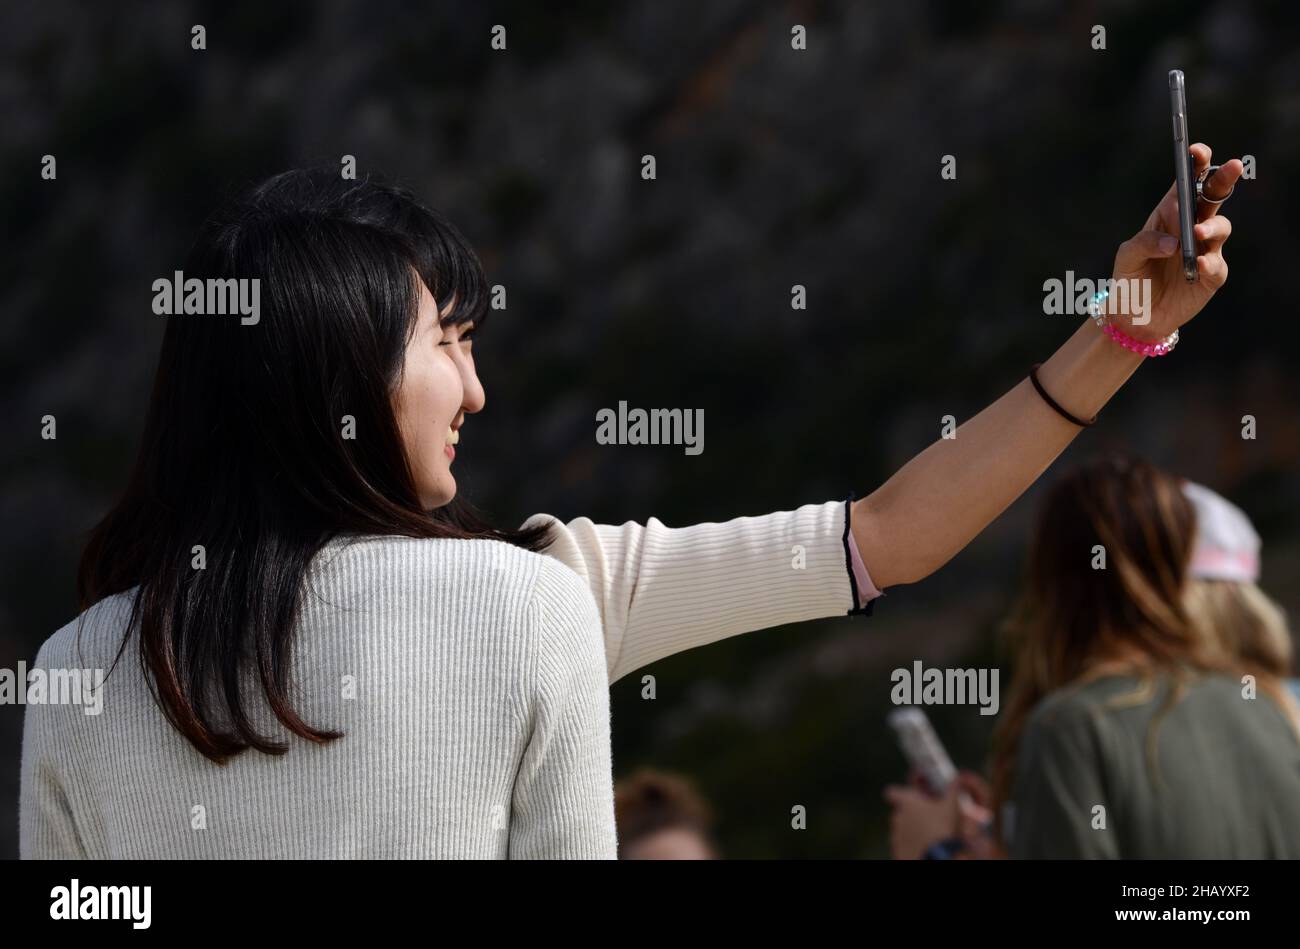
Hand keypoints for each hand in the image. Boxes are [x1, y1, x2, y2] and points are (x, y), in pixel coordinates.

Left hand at [883, 770, 994, 859]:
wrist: (937, 857)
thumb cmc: (944, 828)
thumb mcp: (952, 806)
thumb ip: (954, 789)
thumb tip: (959, 777)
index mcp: (907, 802)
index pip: (892, 792)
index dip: (899, 793)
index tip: (909, 797)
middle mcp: (897, 817)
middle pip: (901, 812)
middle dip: (912, 815)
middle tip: (929, 819)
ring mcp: (896, 835)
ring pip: (902, 829)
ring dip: (912, 831)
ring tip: (931, 837)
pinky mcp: (897, 851)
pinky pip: (903, 845)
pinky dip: (912, 846)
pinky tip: (926, 848)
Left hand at [1110, 142, 1239, 341]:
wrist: (1132, 317)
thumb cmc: (1129, 280)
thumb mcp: (1126, 258)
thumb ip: (1143, 244)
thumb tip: (1172, 242)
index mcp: (1170, 215)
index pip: (1187, 183)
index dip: (1196, 164)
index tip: (1197, 151)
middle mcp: (1191, 227)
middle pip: (1214, 197)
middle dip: (1224, 178)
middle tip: (1231, 166)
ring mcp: (1204, 250)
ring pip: (1220, 227)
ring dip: (1211, 227)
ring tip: (1196, 233)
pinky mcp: (1210, 276)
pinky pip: (1215, 265)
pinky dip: (1207, 263)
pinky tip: (1196, 265)